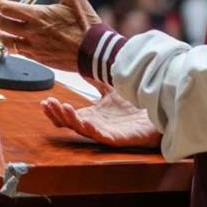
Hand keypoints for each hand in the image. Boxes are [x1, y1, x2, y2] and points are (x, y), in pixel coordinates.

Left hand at [0, 0, 99, 70]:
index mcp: (38, 16)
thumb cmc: (87, 25)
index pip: (7, 8)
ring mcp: (34, 48)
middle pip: (2, 25)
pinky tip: (11, 43)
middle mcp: (32, 33)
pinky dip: (10, 46)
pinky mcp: (40, 59)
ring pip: (7, 42)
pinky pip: (18, 53)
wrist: (96, 52)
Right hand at [42, 85, 160, 148]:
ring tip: (62, 108)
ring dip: (71, 120)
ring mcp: (109, 133)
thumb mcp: (113, 87)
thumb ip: (99, 80)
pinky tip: (83, 122)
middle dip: (58, 114)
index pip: (70, 115)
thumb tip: (85, 67)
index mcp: (94, 115)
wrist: (161, 110)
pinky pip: (103, 137)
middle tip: (48, 103)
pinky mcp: (121, 139)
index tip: (45, 100)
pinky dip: (92, 130)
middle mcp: (98, 125)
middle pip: (72, 124)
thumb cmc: (138, 103)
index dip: (56, 111)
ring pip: (84, 130)